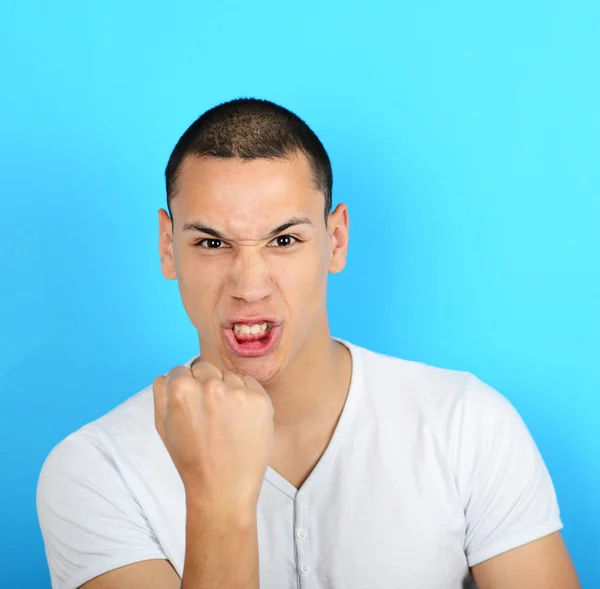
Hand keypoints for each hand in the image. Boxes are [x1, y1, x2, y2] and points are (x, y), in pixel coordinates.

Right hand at [153, 360, 274, 511]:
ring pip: (228, 376)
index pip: (180, 370)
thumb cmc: (191, 459)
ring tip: (225, 420)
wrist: (224, 488)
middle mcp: (211, 385)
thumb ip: (161, 393)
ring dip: (226, 390)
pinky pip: (250, 384)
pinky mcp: (261, 400)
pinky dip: (246, 397)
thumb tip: (169, 375)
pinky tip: (241, 420)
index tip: (189, 404)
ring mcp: (239, 392)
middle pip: (205, 369)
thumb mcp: (162, 426)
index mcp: (182, 389)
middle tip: (208, 413)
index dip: (182, 387)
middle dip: (204, 385)